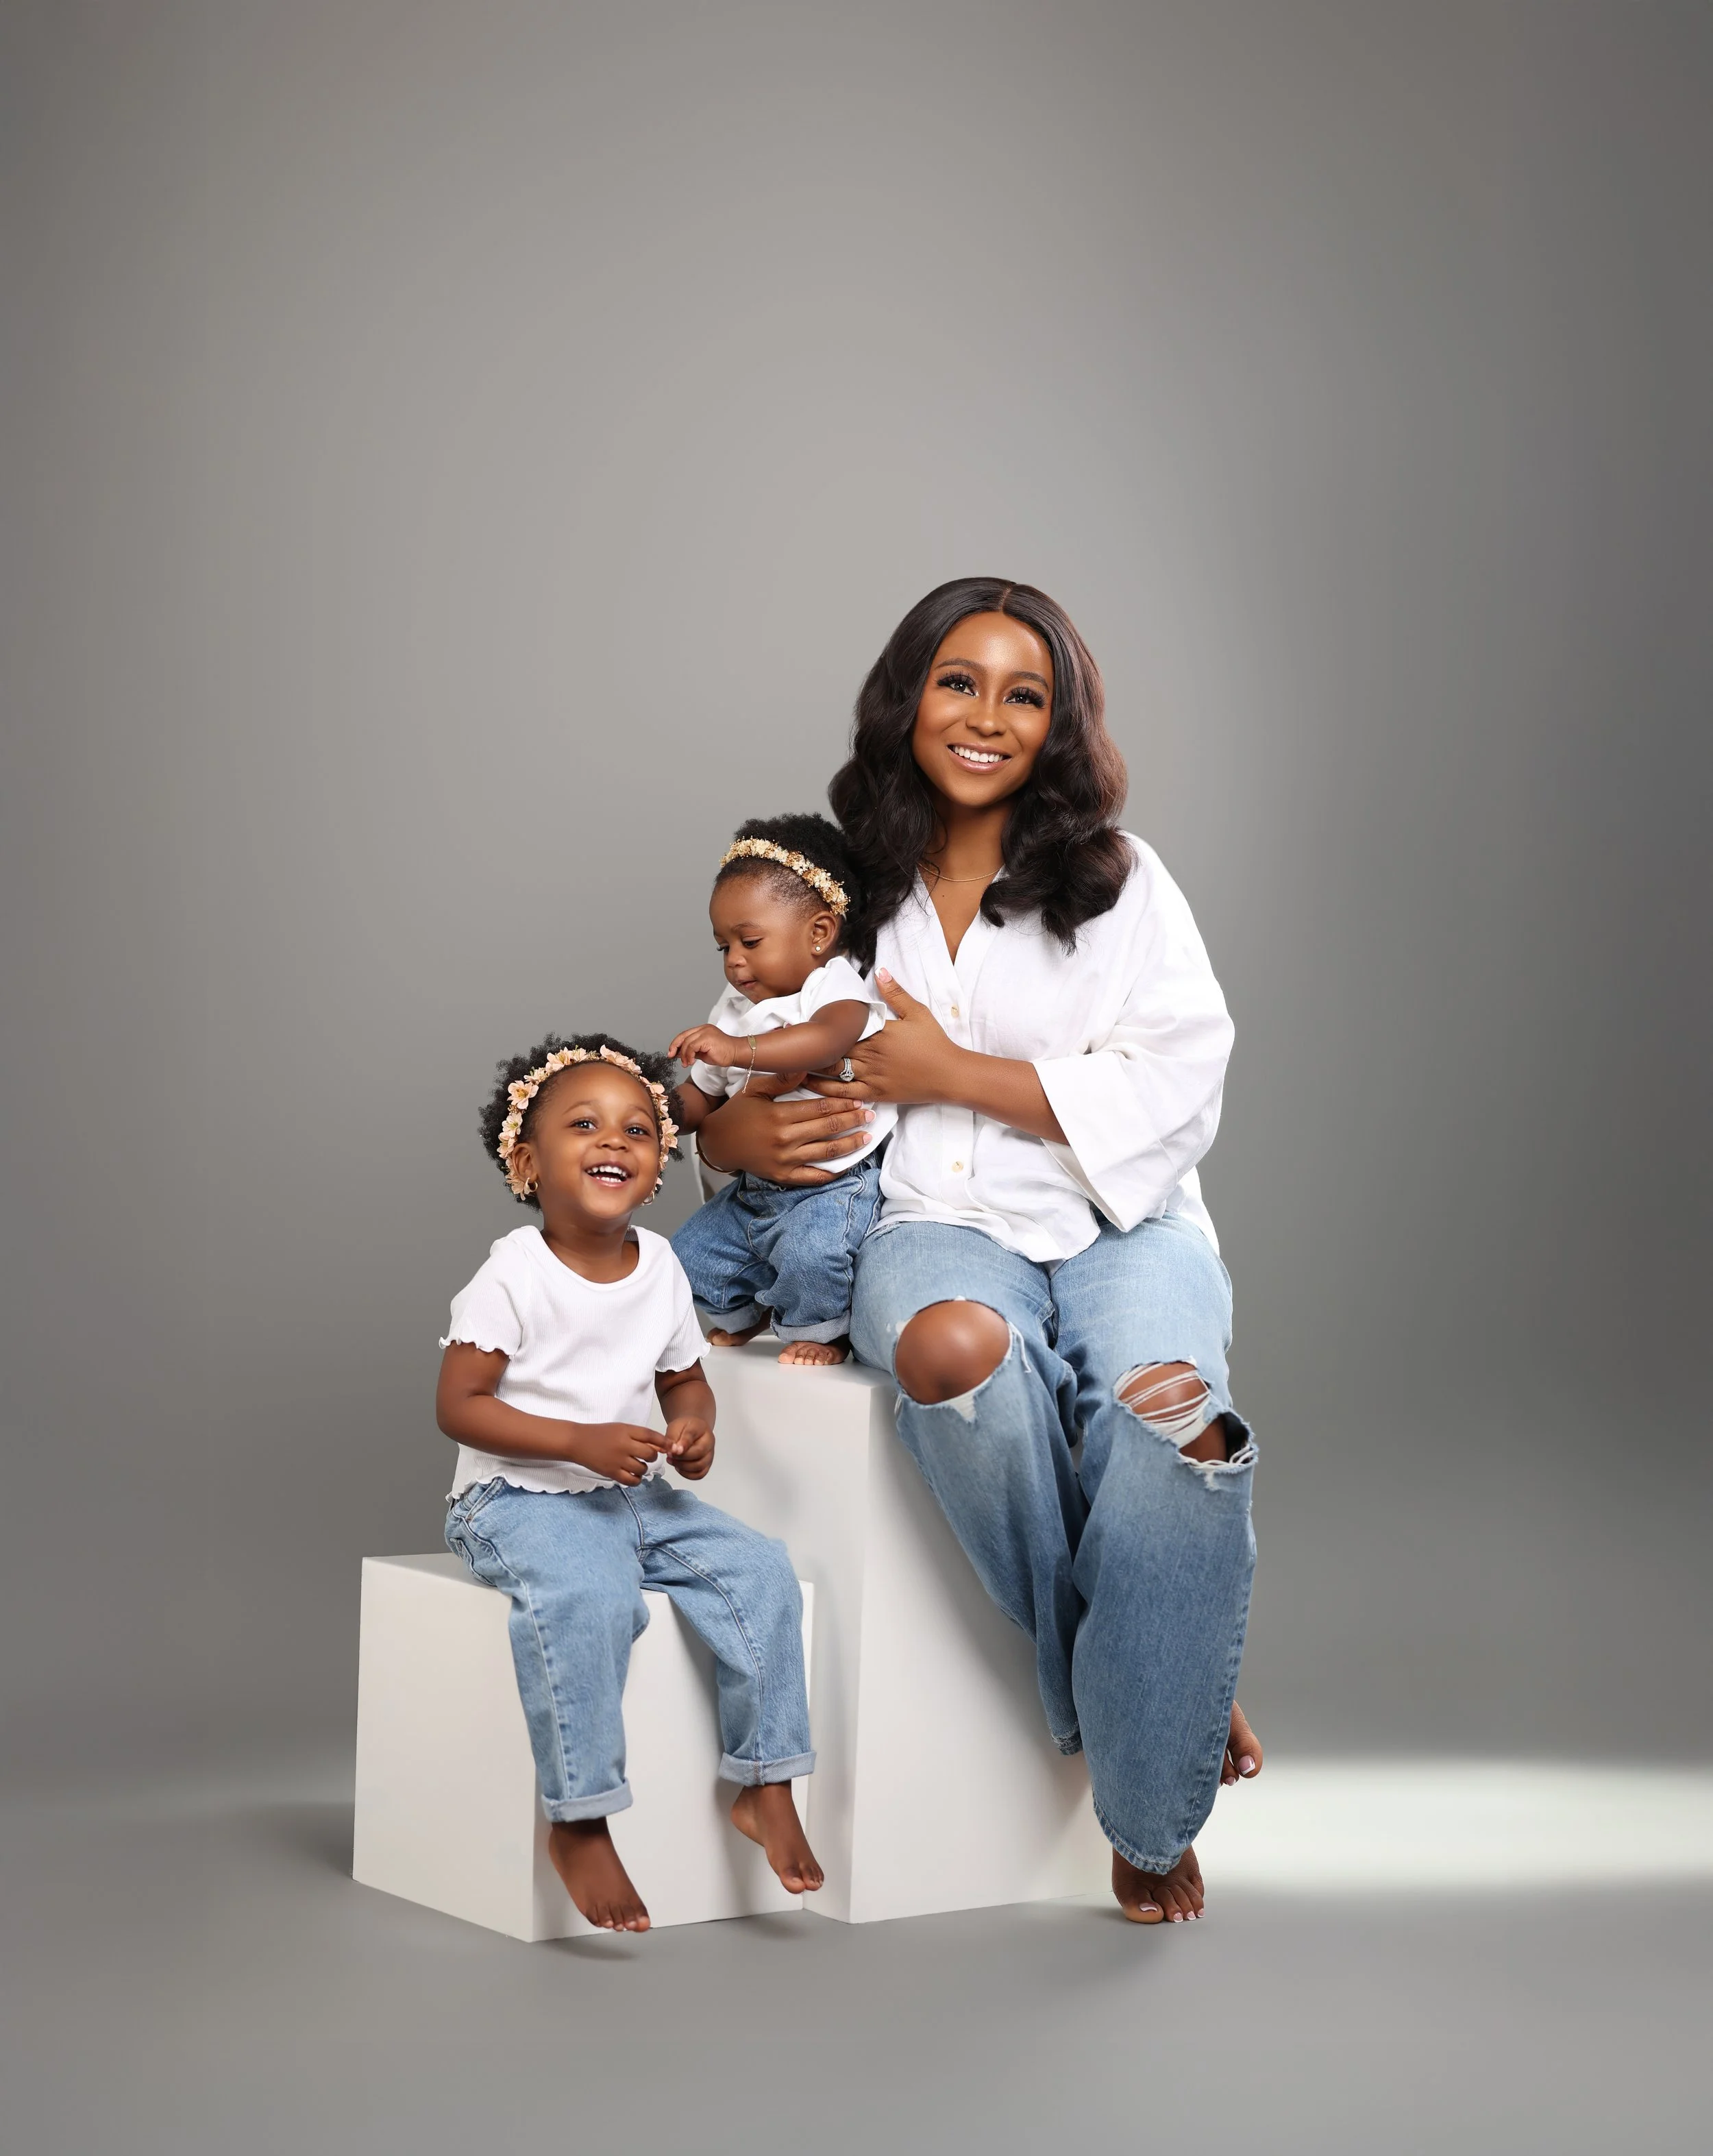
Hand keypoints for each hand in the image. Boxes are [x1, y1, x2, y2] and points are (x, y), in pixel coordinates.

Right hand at [571, 1423, 664, 1485]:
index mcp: (626, 1431)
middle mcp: (623, 1445)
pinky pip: (631, 1481)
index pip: (651, 1436)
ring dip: (644, 1469)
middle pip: (650, 1454)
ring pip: (642, 1469)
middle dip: (652, 1457)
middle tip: (647, 1457)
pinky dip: (636, 1480)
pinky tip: (633, 1475)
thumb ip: (639, 1436)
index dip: (664, 1442)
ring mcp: (617, 1460)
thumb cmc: (600, 1434)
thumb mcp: (620, 1429)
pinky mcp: (611, 1472)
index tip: (670, 1447)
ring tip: (637, 1465)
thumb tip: (660, 1446)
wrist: (578, 1442)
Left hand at [662, 1415, 713, 1479]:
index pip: (692, 1435)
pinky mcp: (707, 1465)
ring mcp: (709, 1454)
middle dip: (681, 1457)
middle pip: (699, 1453)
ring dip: (683, 1467)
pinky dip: (687, 1474)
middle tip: (669, 1455)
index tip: (674, 1450)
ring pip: (700, 1466)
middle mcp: (709, 1441)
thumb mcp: (674, 1427)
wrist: (690, 1430)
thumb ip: (672, 1438)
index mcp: (700, 1427)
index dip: (683, 1444)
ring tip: (672, 1461)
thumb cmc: (683, 1428)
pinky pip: (699, 1474)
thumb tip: (672, 1451)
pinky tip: (678, 1467)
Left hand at [669, 1024, 749, 1068]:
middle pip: (683, 1036)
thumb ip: (692, 1052)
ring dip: (683, 1055)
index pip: (684, 1035)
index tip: (671, 1053)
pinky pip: (692, 1047)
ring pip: (686, 1042)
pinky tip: (691, 1061)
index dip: (675, 1043)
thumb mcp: (703, 1053)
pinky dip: (688, 1055)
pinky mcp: (707, 1038)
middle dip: (675, 1047)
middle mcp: (703, 1029)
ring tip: (686, 1063)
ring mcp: (705, 1032)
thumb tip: (679, 1054)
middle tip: (671, 1056)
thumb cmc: (723, 1053)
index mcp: (702, 1030)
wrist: (735, 1053)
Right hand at [697, 1087, 874, 1184]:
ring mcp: (784, 1160)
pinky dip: (831, 1173)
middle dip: (852, 1121)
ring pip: (825, 1153)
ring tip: (866, 1137)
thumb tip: (804, 1066)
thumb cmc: (736, 1113)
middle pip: (827, 1129)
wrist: (718, 1143)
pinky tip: (847, 1166)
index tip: (858, 1099)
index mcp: (779, 1116)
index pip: (819, 1109)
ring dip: (849, 1145)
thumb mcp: (754, 1090)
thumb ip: (781, 1080)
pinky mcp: (783, 1176)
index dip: (842, 1104)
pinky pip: (812, 1177)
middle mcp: (784, 1139)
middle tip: (870, 1115)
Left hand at [806, 969, 962, 1106]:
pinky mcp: (875, 1093)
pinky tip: (809, 1085)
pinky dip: (825, 1090)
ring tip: (792, 1060)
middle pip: (833, 1048)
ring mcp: (872, 1075)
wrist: (950, 1075)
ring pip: (834, 1070)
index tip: (803, 1020)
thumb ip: (896, 993)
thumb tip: (879, 970)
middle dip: (812, 1044)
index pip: (843, 1027)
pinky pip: (844, 1093)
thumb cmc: (935, 1043)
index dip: (822, 1024)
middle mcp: (871, 1054)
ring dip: (812, 1065)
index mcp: (879, 1032)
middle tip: (789, 1038)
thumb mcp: (918, 1012)